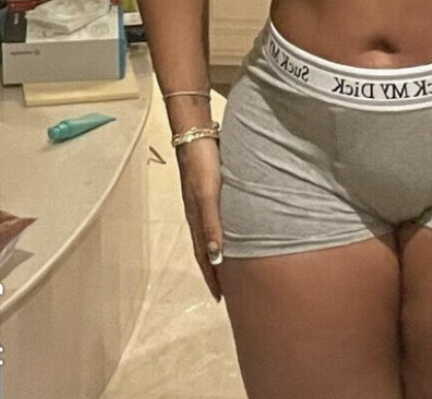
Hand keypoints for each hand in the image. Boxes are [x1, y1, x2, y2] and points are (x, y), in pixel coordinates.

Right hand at [176, 137, 223, 301]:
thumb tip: (216, 258)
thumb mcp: (208, 195)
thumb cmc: (202, 164)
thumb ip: (213, 224)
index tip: (221, 298)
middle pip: (207, 248)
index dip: (212, 277)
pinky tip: (236, 229)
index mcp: (197, 219)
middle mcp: (199, 214)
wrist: (195, 133)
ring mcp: (204, 201)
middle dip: (217, 269)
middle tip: (231, 289)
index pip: (203, 256)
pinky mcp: (211, 189)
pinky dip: (224, 231)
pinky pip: (218, 218)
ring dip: (222, 251)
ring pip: (213, 233)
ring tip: (234, 265)